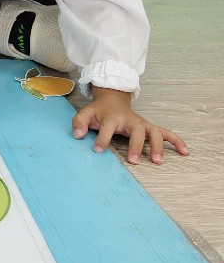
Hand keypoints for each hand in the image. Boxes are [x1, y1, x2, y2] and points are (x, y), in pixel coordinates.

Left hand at [72, 87, 188, 164]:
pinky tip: (185, 152)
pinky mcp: (150, 128)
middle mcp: (130, 121)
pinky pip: (167, 133)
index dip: (103, 139)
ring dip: (158, 146)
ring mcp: (142, 124)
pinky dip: (177, 141)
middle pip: (137, 131)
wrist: (113, 100)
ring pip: (155, 132)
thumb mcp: (85, 113)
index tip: (98, 150)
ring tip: (158, 162)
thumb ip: (79, 123)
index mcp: (113, 117)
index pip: (108, 127)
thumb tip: (77, 135)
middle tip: (134, 162)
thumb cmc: (99, 111)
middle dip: (136, 146)